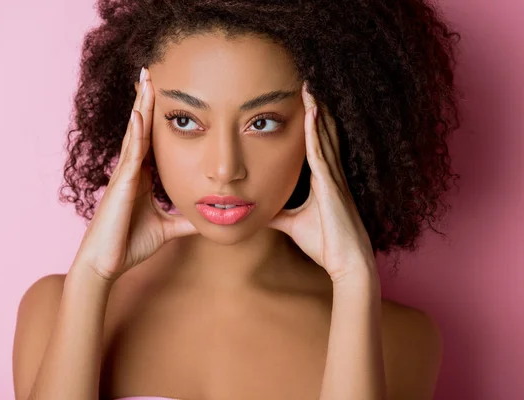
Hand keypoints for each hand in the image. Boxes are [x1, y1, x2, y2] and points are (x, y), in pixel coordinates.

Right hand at [71, 67, 197, 281]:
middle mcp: (131, 171)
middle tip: (151, 72)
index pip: (151, 140)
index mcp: (141, 178)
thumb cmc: (130, 245)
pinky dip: (135, 135)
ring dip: (141, 107)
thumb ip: (185, 221)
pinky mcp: (120, 187)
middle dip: (146, 101)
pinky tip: (140, 115)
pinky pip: (130, 156)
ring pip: (134, 135)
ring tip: (145, 80)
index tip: (163, 92)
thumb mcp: (167, 229)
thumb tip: (208, 219)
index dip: (156, 116)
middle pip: (141, 129)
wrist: (106, 265)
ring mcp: (123, 176)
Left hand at [268, 81, 377, 284]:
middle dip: (316, 108)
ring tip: (309, 87)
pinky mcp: (331, 187)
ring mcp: (333, 178)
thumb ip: (277, 213)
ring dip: (317, 111)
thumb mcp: (292, 224)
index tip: (305, 101)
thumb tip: (258, 211)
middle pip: (323, 133)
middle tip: (308, 82)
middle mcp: (331, 174)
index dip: (313, 122)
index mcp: (324, 181)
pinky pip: (322, 153)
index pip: (317, 144)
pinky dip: (317, 133)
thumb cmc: (325, 244)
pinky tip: (312, 113)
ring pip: (324, 136)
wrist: (346, 263)